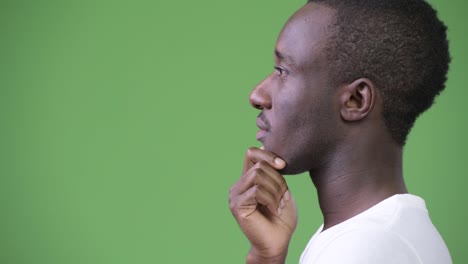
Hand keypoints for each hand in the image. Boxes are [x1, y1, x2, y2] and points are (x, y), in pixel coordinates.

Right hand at [229, 147, 297, 263]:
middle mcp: (238, 185)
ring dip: (275, 190)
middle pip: (259, 165)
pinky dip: (270, 199)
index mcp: (247, 180)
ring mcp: (235, 195)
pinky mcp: (237, 205)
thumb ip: (274, 172)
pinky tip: (274, 210)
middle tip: (283, 196)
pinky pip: (256, 191)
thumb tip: (265, 147)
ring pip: (257, 175)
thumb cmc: (281, 218)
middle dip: (277, 179)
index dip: (267, 154)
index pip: (251, 153)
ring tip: (279, 205)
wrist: (278, 243)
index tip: (283, 165)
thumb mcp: (281, 189)